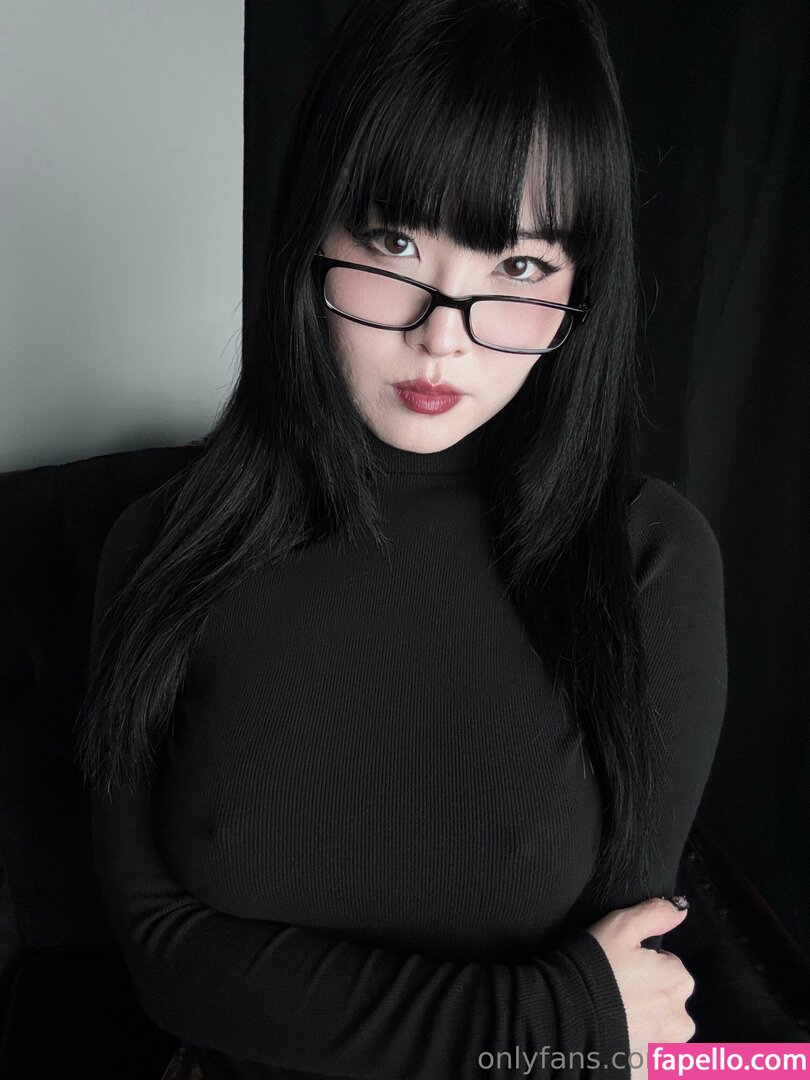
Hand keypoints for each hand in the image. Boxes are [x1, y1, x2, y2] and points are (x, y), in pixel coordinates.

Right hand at [585, 897, 694, 1076]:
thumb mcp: (620, 926)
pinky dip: (634, 1049)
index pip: (669, 968)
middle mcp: (680, 1020)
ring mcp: (665, 1051)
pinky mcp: (648, 1070)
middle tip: (614, 993)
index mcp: (677, 981)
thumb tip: (680, 908)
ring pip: (659, 1032)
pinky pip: (647, 1056)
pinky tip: (614, 1039)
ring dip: (642, 1026)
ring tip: (611, 1018)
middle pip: (667, 1002)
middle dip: (647, 998)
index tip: (621, 967)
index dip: (642, 965)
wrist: (564, 1021)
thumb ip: (655, 913)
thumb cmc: (592, 970)